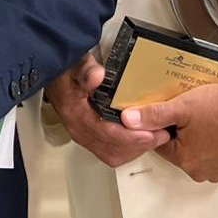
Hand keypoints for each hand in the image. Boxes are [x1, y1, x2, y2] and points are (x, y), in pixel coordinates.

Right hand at [45, 53, 170, 167]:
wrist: (55, 76)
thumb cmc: (68, 69)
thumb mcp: (77, 63)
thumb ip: (87, 70)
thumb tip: (97, 78)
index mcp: (76, 113)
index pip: (105, 133)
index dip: (130, 136)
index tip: (151, 132)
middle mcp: (79, 130)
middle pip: (112, 149)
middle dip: (139, 145)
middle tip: (162, 134)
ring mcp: (83, 136)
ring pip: (112, 155)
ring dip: (136, 150)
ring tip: (156, 137)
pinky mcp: (89, 138)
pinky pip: (110, 152)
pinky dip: (128, 150)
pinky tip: (142, 139)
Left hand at [121, 84, 217, 182]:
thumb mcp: (183, 107)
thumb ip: (154, 115)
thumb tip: (127, 120)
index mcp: (184, 160)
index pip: (162, 143)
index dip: (165, 125)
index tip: (175, 112)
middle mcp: (201, 173)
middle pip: (181, 150)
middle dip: (184, 133)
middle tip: (195, 113)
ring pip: (200, 154)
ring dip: (202, 140)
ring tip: (211, 119)